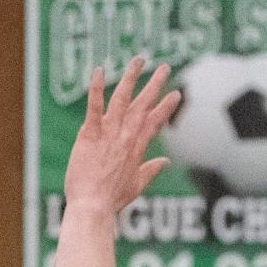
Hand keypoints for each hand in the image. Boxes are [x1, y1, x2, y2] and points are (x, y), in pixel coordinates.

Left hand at [64, 58, 180, 212]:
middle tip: (165, 67)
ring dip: (132, 77)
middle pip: (144, 106)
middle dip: (156, 85)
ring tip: (140, 60)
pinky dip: (96, 87)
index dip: (167, 107)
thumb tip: (165, 162)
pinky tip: (99, 69)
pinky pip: (94, 106)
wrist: (93, 207)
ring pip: (123, 99)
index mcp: (138, 149)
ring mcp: (109, 134)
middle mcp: (126, 138)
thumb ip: (151, 170)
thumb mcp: (137, 186)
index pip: (156, 122)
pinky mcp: (90, 134)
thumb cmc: (112, 199)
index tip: (177, 94)